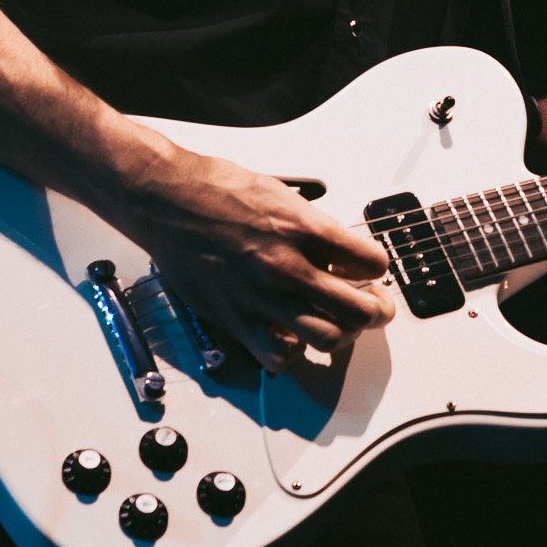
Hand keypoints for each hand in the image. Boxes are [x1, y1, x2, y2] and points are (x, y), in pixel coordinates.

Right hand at [122, 147, 393, 373]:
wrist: (167, 200)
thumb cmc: (218, 189)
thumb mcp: (282, 195)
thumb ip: (314, 228)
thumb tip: (337, 254)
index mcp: (304, 228)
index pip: (372, 262)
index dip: (378, 268)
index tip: (372, 270)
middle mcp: (287, 266)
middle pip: (359, 311)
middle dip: (376, 311)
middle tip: (374, 306)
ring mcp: (262, 296)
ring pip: (327, 339)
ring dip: (341, 335)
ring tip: (338, 324)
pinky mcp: (235, 318)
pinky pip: (277, 356)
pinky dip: (292, 353)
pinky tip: (291, 335)